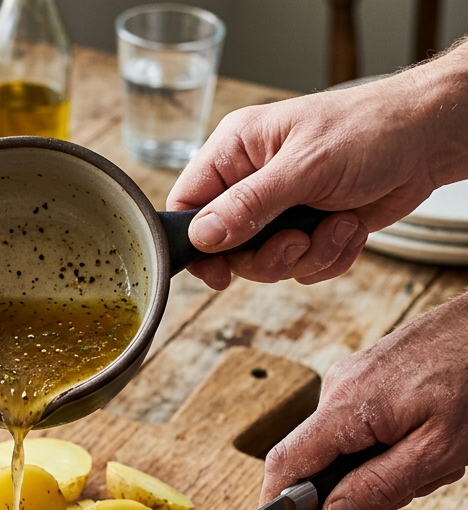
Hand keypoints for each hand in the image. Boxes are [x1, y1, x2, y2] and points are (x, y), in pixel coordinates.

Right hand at [167, 43, 467, 289]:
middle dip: (269, 256)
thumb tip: (202, 237)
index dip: (195, 244)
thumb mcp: (303, 168)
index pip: (187, 205)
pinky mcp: (309, 230)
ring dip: (307, 255)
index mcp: (236, 152)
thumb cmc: (371, 130)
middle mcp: (251, 182)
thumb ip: (248, 205)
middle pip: (227, 249)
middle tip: (297, 240)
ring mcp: (280, 210)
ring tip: (337, 224)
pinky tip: (349, 227)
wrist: (430, 140)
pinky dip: (329, 256)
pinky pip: (301, 268)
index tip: (219, 272)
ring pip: (267, 264)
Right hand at [260, 290, 467, 509]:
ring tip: (433, 451)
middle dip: (361, 483)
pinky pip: (360, 423)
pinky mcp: (365, 375)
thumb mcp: (438, 450)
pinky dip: (390, 440)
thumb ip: (380, 487)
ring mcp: (349, 378)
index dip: (277, 504)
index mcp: (345, 407)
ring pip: (345, 444)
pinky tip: (426, 430)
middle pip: (320, 460)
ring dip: (384, 462)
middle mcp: (337, 388)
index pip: (285, 463)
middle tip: (417, 481)